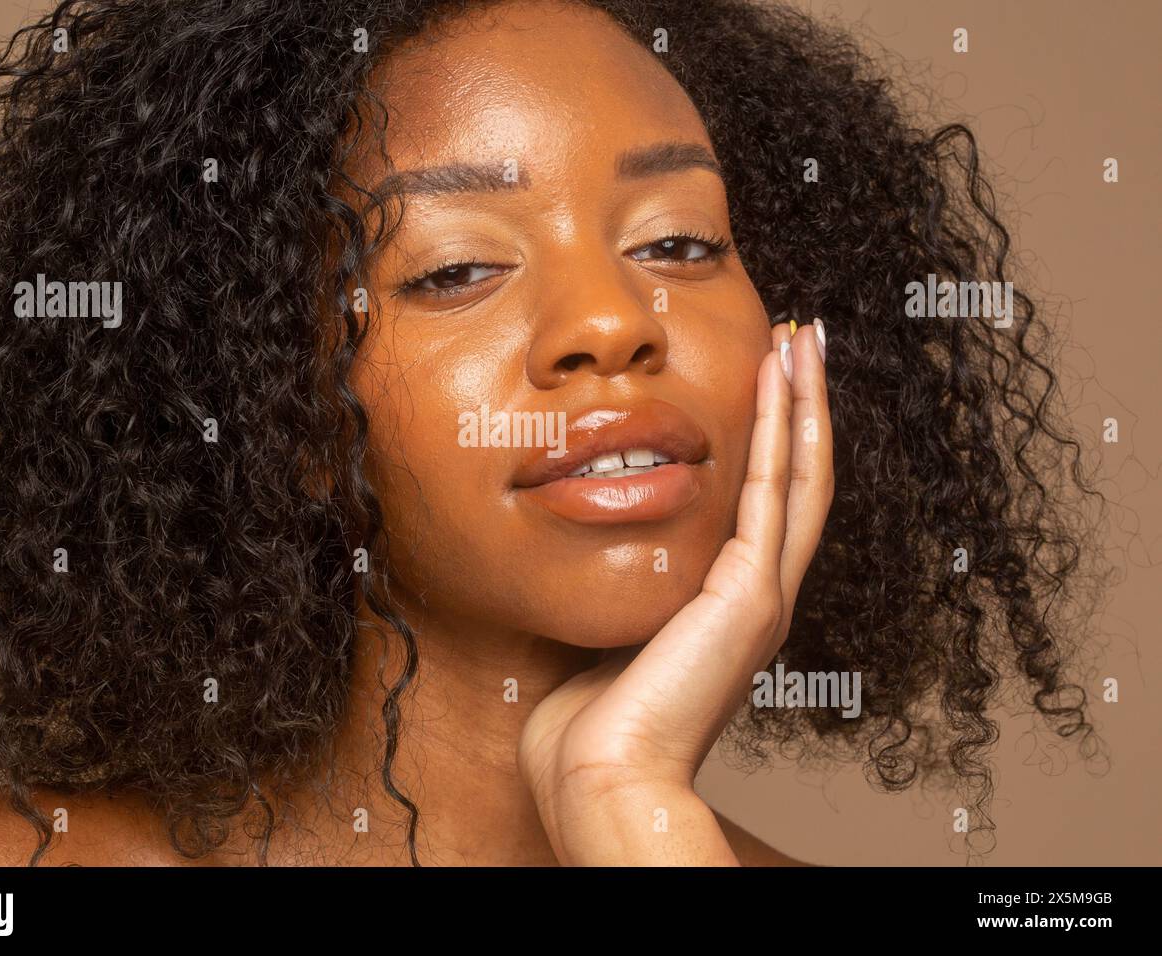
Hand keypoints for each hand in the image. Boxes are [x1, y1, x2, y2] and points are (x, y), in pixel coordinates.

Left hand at [518, 320, 832, 864]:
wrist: (601, 773)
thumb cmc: (591, 721)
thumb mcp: (615, 629)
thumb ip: (627, 584)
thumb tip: (596, 543)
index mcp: (730, 607)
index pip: (768, 504)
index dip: (777, 439)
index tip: (770, 377)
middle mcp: (760, 596)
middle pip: (800, 479)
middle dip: (804, 406)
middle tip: (807, 340)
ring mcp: (764, 595)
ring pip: (802, 474)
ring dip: (805, 402)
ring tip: (807, 338)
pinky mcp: (751, 594)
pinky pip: (773, 490)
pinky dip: (783, 427)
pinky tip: (782, 374)